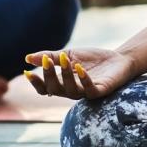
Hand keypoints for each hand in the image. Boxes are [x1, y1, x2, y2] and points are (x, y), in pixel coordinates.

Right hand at [23, 47, 137, 99]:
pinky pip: (90, 90)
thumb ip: (50, 56)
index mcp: (63, 83)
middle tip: (47, 61)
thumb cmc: (93, 59)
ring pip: (71, 91)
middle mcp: (73, 91)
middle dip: (49, 76)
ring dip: (66, 75)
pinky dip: (84, 80)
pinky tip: (79, 68)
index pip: (45, 89)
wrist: (119, 59)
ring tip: (65, 60)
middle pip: (55, 90)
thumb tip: (28, 58)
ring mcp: (86, 92)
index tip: (27, 72)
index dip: (36, 83)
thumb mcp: (69, 55)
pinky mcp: (101, 90)